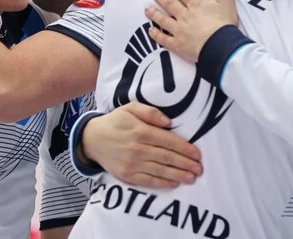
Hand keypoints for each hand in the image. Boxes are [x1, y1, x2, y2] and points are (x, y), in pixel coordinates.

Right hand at [81, 102, 202, 188]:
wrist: (92, 139)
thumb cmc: (115, 122)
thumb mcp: (130, 108)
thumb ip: (150, 112)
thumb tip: (168, 122)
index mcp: (141, 131)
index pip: (169, 141)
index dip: (185, 148)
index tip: (198, 154)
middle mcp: (138, 148)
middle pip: (167, 157)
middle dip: (186, 164)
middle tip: (200, 169)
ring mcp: (132, 163)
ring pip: (160, 170)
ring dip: (178, 175)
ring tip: (192, 178)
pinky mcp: (127, 175)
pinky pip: (148, 181)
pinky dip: (162, 183)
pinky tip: (174, 183)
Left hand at [145, 0, 237, 61]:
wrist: (221, 46)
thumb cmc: (225, 23)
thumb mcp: (227, 1)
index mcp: (196, 4)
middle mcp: (184, 15)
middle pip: (169, 4)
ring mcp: (179, 30)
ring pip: (163, 20)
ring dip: (154, 14)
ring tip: (147, 9)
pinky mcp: (177, 45)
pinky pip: (163, 39)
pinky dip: (156, 34)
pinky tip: (151, 30)